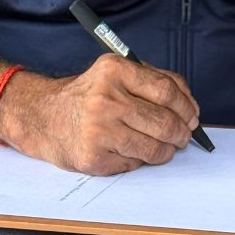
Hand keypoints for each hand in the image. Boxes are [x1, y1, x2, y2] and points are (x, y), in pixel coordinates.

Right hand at [3, 54, 199, 174]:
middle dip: (181, 134)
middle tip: (183, 136)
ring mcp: (98, 130)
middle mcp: (105, 99)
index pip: (166, 91)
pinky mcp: (93, 157)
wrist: (42, 117)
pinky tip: (130, 151)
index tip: (193, 116)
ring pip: (153, 148)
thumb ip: (152, 81)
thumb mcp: (114, 73)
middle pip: (165, 122)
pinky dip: (139, 161)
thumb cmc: (86, 96)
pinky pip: (134, 164)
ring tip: (163, 147)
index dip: (187, 107)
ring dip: (165, 151)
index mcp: (114, 70)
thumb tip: (190, 106)